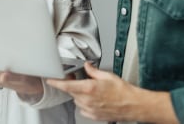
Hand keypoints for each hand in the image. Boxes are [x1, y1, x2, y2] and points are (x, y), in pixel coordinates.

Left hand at [47, 62, 177, 123]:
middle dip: (72, 84)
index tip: (49, 79)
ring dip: (79, 93)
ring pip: (76, 99)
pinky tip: (94, 98)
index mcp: (89, 88)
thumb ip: (93, 71)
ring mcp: (90, 109)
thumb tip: (87, 66)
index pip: (66, 85)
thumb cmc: (123, 91)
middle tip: (78, 78)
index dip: (56, 82)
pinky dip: (84, 102)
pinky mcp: (94, 116)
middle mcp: (87, 100)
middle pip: (71, 91)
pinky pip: (82, 108)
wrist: (133, 105)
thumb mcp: (107, 75)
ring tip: (91, 89)